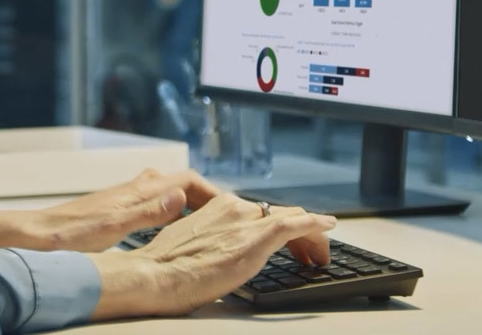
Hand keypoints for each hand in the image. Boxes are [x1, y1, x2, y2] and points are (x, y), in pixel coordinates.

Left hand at [0, 168, 222, 252]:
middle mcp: (133, 188)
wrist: (38, 236)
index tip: (230, 207)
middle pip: (179, 181)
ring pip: (165, 190)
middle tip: (222, 215)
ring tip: (202, 221)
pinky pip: (153, 202)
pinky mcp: (115, 208)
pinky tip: (167, 227)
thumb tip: (182, 196)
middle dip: (203, 194)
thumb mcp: (115, 226)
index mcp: (138, 190)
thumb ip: (149, 211)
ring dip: (186, 200)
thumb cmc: (71, 233)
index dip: (211, 191)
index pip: (187, 180)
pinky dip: (169, 209)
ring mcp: (124, 197)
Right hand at [86, 194, 336, 319]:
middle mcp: (235, 207)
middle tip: (306, 254)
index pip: (258, 213)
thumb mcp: (189, 243)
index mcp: (218, 207)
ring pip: (291, 220)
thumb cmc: (162, 267)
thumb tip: (220, 248)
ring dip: (309, 237)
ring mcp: (246, 221)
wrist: (153, 274)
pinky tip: (328, 228)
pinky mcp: (255, 238)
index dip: (277, 226)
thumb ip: (210, 238)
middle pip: (278, 215)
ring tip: (318, 256)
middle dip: (298, 234)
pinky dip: (315, 224)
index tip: (285, 242)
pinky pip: (296, 225)